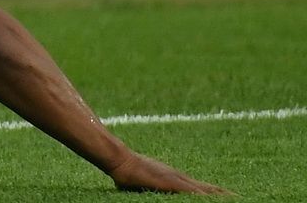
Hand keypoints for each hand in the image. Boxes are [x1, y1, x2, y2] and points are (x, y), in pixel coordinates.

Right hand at [108, 152, 227, 194]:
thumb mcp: (141, 183)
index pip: (199, 187)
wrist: (120, 160)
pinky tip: (215, 199)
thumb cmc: (125, 172)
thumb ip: (149, 187)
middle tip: (239, 198)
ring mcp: (176, 180)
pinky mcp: (171, 184)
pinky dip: (205, 196)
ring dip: (219, 195)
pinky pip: (193, 192)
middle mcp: (178, 177)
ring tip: (236, 198)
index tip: (226, 195)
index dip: (214, 191)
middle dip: (222, 194)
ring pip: (204, 190)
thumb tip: (140, 188)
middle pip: (206, 187)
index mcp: (173, 178)